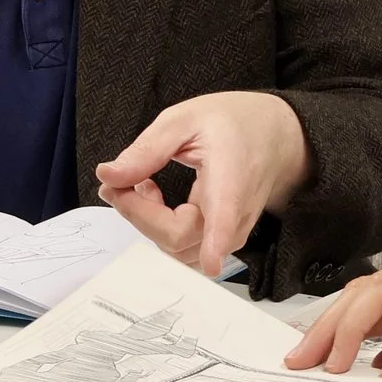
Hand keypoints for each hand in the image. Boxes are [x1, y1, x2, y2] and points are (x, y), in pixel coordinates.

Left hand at [96, 91, 310, 276]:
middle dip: (139, 214)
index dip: (216, 242)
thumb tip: (108, 175)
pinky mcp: (221, 239)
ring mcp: (229, 231)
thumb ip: (147, 150)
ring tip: (138, 185)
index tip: (211, 261)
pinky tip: (155, 197)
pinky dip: (161, 228)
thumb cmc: (232, 124)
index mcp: (231, 176)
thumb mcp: (185, 120)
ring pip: (179, 249)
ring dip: (148, 223)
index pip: (226, 218)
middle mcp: (234, 213)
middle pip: (181, 238)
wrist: (273, 135)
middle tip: (116, 183)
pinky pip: (185, 247)